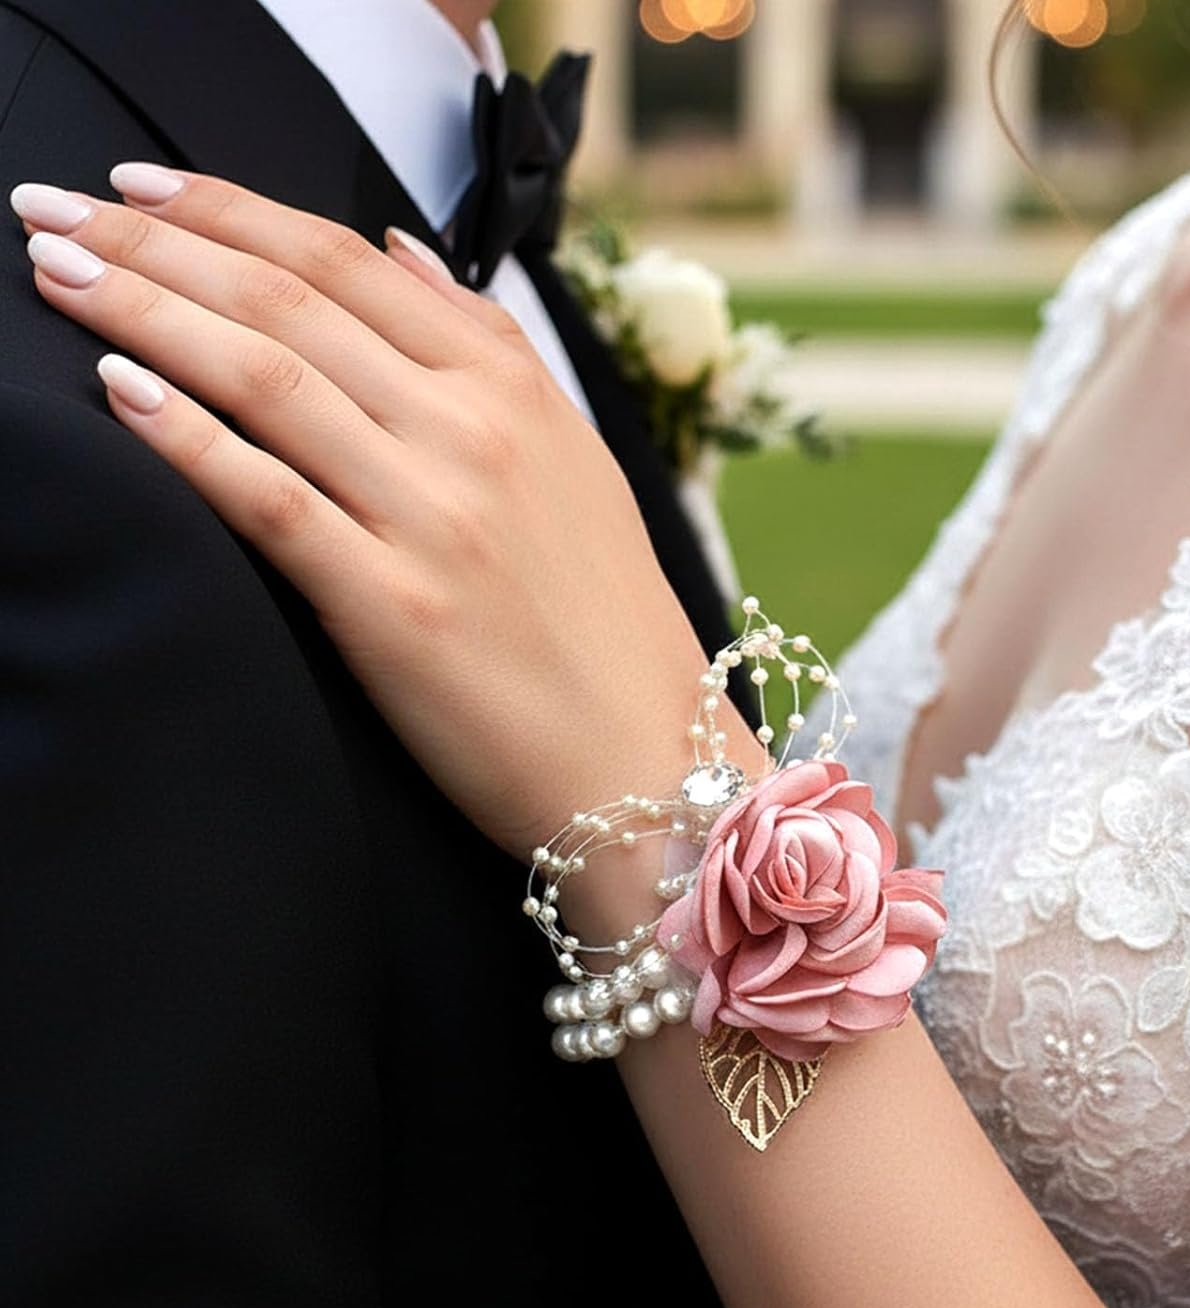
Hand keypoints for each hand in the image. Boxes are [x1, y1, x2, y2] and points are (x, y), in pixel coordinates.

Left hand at [11, 170, 736, 858]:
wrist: (647, 757)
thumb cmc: (609, 621)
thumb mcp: (577, 461)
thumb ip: (492, 348)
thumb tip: (400, 250)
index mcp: (516, 392)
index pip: (350, 262)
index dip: (232, 208)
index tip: (144, 184)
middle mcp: (474, 435)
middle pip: (290, 302)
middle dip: (156, 239)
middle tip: (53, 206)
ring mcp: (435, 517)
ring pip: (267, 379)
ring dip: (145, 311)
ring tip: (56, 272)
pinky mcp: (394, 607)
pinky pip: (271, 499)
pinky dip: (187, 437)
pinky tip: (119, 390)